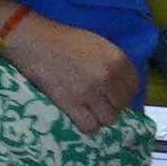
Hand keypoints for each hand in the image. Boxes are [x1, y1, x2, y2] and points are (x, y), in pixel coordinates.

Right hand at [0, 6, 144, 134]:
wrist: (32, 41)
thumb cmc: (62, 39)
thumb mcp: (96, 44)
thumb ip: (112, 62)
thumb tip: (120, 83)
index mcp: (117, 59)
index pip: (133, 87)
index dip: (124, 92)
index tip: (114, 94)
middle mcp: (108, 77)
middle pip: (122, 105)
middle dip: (112, 105)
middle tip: (99, 102)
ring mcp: (90, 92)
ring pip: (109, 119)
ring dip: (100, 117)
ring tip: (90, 111)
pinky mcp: (71, 104)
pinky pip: (90, 126)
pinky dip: (87, 125)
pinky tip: (80, 118)